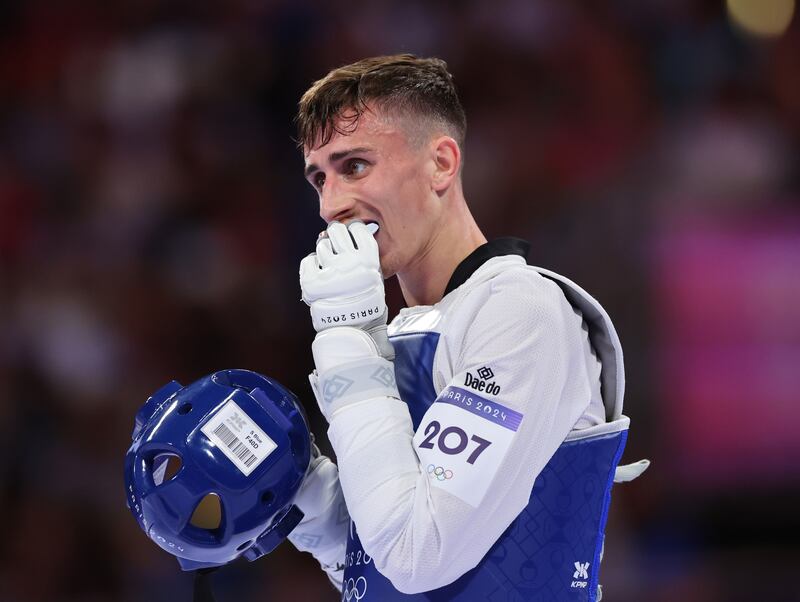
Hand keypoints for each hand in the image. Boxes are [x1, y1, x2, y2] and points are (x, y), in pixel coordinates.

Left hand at [300, 221, 392, 358]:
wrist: (353, 330)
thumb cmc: (366, 303)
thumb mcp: (375, 276)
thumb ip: (365, 256)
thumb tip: (346, 232)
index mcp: (368, 260)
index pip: (358, 229)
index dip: (354, 230)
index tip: (352, 234)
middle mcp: (349, 263)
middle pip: (338, 230)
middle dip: (336, 235)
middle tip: (337, 243)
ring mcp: (329, 272)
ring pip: (322, 245)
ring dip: (325, 252)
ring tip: (330, 266)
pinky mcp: (311, 282)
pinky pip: (308, 261)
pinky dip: (312, 266)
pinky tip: (320, 274)